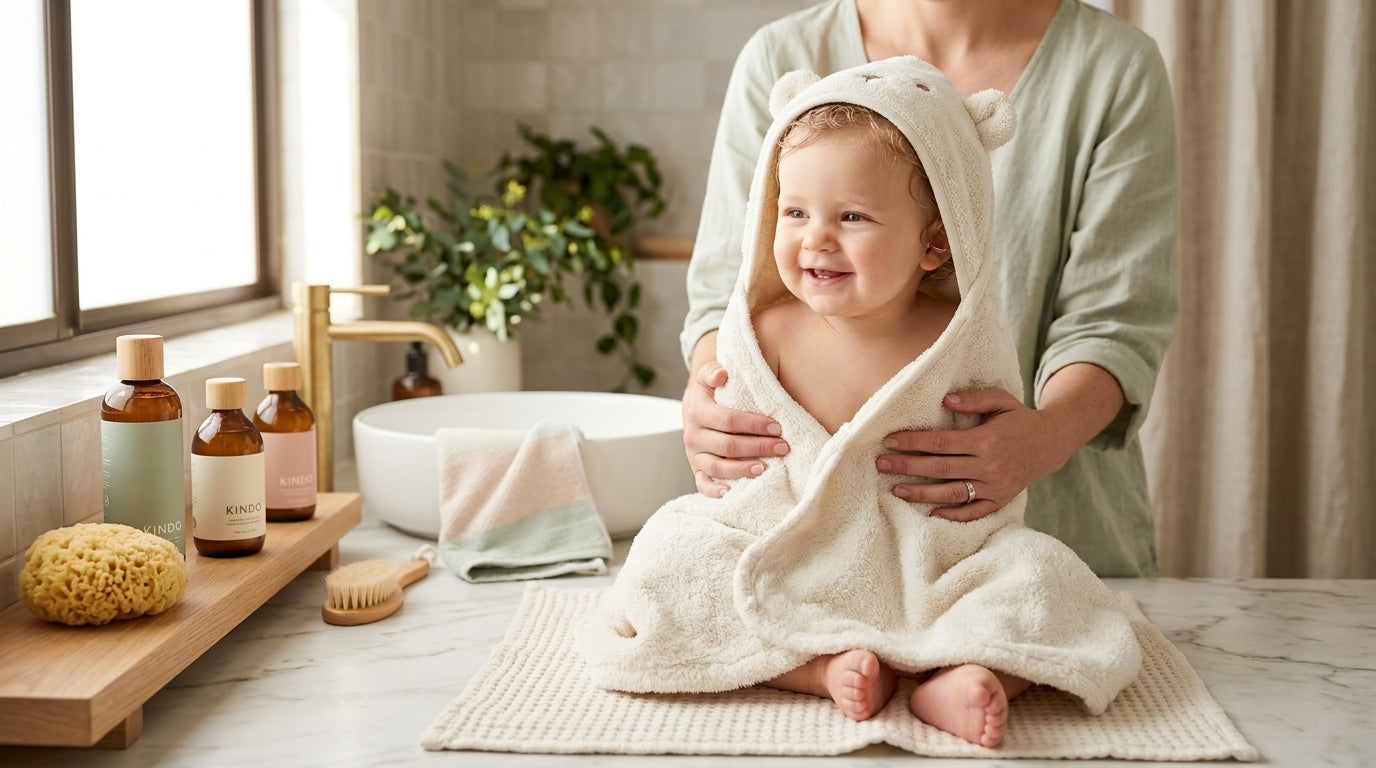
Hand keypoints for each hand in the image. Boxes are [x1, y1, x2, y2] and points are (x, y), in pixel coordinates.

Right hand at [683, 358, 788, 497]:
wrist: (692, 407)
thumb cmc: (709, 392)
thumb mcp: (707, 376)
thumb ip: (713, 371)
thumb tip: (722, 374)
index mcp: (697, 411)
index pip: (728, 420)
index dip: (754, 424)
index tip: (777, 426)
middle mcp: (693, 436)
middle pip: (728, 446)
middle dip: (758, 447)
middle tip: (782, 447)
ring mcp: (694, 455)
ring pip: (718, 467)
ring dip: (743, 469)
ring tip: (766, 469)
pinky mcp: (696, 469)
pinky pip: (703, 484)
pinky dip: (715, 491)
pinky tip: (732, 493)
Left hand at [876, 388, 1063, 521]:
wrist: (1051, 443)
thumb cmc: (1018, 418)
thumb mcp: (1001, 400)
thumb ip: (974, 398)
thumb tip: (945, 401)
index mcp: (986, 440)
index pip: (941, 442)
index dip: (913, 442)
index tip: (889, 440)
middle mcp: (990, 465)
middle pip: (940, 468)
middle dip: (907, 466)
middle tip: (881, 464)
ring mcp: (995, 486)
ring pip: (952, 493)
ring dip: (922, 493)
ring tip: (896, 490)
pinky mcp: (1000, 500)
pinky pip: (974, 511)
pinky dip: (953, 514)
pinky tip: (931, 513)